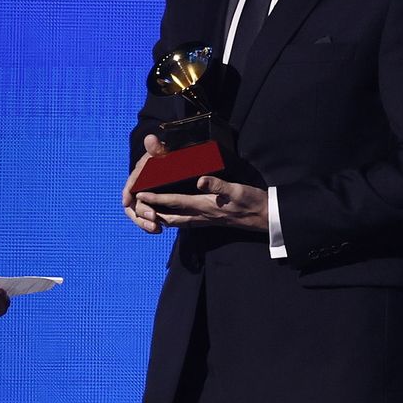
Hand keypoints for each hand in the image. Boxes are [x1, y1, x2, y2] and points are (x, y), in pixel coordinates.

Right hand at [123, 133, 167, 232]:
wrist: (181, 165)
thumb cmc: (172, 159)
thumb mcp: (166, 153)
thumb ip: (158, 149)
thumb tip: (150, 138)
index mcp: (140, 175)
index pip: (131, 184)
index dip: (128, 192)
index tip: (126, 202)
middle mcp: (139, 188)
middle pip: (134, 202)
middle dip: (140, 212)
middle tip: (152, 219)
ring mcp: (145, 198)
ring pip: (139, 213)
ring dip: (144, 222)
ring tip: (156, 229)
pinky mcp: (152, 207)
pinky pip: (147, 218)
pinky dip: (151, 225)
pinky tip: (159, 230)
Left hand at [135, 175, 268, 231]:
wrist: (265, 217)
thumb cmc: (251, 202)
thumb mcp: (237, 190)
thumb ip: (219, 185)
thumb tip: (201, 180)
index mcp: (204, 206)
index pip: (174, 202)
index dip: (156, 198)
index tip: (140, 194)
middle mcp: (201, 216)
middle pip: (170, 217)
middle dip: (152, 213)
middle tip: (137, 208)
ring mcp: (205, 221)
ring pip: (177, 222)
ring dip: (161, 218)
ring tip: (147, 213)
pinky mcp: (210, 221)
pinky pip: (186, 222)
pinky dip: (174, 219)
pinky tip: (171, 215)